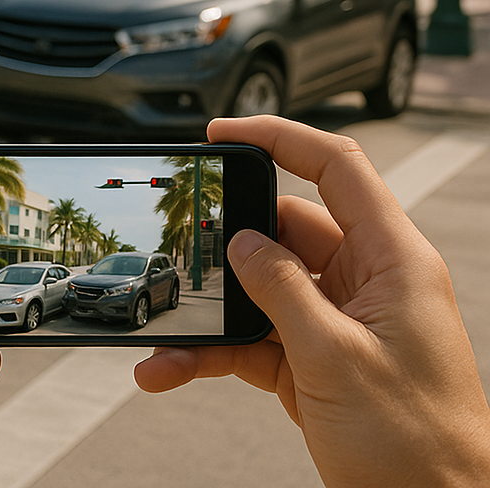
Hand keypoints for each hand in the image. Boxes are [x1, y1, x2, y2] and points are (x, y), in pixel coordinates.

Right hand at [134, 115, 489, 487]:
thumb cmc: (415, 448)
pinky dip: (214, 350)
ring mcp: (337, 320)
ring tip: (168, 330)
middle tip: (182, 246)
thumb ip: (282, 290)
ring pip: (261, 287)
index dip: (280, 138)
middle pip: (285, 228)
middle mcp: (365, 281)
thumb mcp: (337, 359)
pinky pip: (253, 336)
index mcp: (392, 261)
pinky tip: (173, 365)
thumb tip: (240, 242)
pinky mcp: (314, 358)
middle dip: (229, 240)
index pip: (337, 169)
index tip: (222, 134)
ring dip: (212, 309)